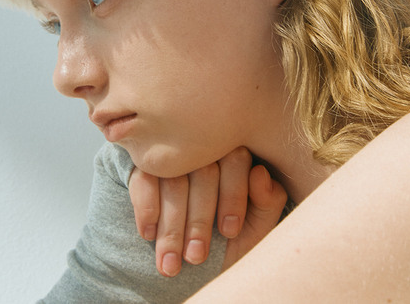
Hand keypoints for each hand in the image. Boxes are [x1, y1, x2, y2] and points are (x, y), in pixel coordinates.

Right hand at [129, 148, 286, 276]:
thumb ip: (267, 201)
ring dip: (172, 224)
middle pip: (202, 171)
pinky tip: (149, 234)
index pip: (235, 159)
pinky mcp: (142, 164)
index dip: (233, 195)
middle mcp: (202, 146)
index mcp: (234, 152)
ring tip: (172, 262)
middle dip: (199, 220)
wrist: (195, 255)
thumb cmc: (231, 234)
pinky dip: (146, 207)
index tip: (229, 231)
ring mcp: (171, 154)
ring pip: (173, 179)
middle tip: (197, 257)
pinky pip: (143, 179)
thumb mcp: (256, 223)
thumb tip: (260, 174)